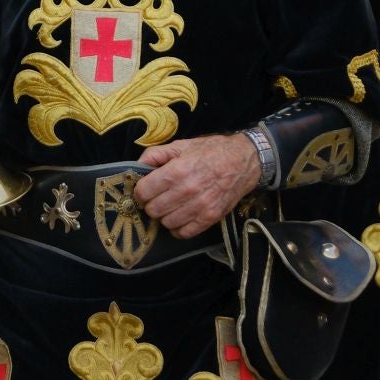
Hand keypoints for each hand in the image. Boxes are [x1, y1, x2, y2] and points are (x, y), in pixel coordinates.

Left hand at [135, 134, 260, 238]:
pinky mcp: (210, 218)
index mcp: (176, 171)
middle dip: (151, 204)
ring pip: (166, 223)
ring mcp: (199, 207)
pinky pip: (184, 233)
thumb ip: (156, 154)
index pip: (143, 192)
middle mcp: (186, 191)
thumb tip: (137, 166)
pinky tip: (180, 217)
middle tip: (157, 198)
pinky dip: (178, 228)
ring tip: (170, 206)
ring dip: (164, 216)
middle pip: (153, 210)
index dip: (140, 191)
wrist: (243, 161)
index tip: (144, 189)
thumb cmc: (210, 151)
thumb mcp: (181, 146)